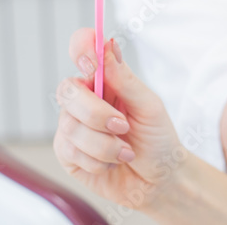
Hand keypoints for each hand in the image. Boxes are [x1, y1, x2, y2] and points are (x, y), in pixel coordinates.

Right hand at [53, 30, 188, 210]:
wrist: (158, 180)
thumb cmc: (157, 139)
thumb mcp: (149, 106)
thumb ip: (125, 79)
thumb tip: (108, 45)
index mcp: (105, 79)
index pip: (82, 50)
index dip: (81, 49)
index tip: (91, 63)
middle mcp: (85, 98)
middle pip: (68, 91)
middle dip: (97, 113)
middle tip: (123, 126)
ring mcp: (72, 125)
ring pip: (71, 126)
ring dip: (105, 144)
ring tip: (126, 151)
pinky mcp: (67, 153)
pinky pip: (71, 151)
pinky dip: (99, 160)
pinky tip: (113, 162)